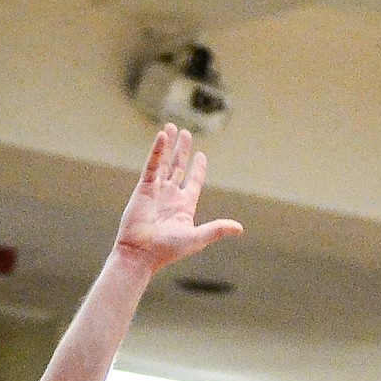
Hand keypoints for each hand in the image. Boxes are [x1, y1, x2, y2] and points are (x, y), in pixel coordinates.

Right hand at [112, 124, 241, 272]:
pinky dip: (157, 151)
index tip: (201, 155)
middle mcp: (171, 196)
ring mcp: (157, 191)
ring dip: (168, 146)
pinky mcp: (144, 188)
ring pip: (164, 163)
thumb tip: (240, 228)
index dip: (198, 168)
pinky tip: (162, 136)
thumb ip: (217, 229)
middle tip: (185, 133)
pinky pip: (152, 165)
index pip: (193, 182)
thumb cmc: (168, 250)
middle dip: (182, 151)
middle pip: (178, 168)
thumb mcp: (197, 238)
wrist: (140, 253)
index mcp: (184, 206)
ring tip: (172, 127)